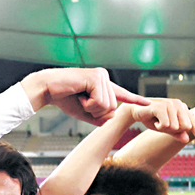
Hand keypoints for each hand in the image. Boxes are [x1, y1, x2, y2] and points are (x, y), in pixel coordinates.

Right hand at [22, 68, 149, 125]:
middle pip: (113, 107)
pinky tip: (79, 94)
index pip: (122, 94)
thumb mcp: (85, 113)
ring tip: (80, 96)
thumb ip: (99, 117)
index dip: (135, 99)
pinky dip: (88, 104)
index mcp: (103, 84)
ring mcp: (101, 76)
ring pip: (108, 106)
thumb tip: (112, 118)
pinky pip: (100, 102)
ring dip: (91, 107)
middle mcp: (104, 77)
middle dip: (96, 111)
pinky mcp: (96, 77)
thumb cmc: (64, 99)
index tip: (148, 102)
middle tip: (81, 101)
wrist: (47, 89)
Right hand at [129, 99, 194, 144]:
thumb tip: (186, 139)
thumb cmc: (153, 119)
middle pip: (185, 127)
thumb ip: (177, 134)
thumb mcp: (167, 129)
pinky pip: (166, 125)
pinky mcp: (162, 106)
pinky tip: (154, 120)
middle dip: (174, 130)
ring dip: (164, 128)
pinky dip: (158, 126)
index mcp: (183, 109)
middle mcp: (179, 104)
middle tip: (163, 124)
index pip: (193, 124)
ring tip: (157, 121)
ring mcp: (171, 104)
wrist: (137, 112)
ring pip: (175, 127)